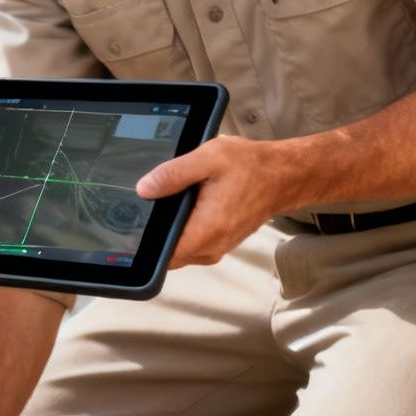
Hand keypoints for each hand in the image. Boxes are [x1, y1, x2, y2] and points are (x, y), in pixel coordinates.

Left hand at [135, 135, 295, 267]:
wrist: (282, 175)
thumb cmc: (252, 167)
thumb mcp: (208, 158)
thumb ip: (173, 174)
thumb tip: (144, 188)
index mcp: (207, 230)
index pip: (164, 256)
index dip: (145, 245)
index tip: (133, 229)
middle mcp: (212, 247)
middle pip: (168, 254)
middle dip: (156, 236)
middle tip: (152, 208)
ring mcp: (216, 248)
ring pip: (179, 251)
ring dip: (171, 233)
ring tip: (170, 204)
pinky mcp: (219, 243)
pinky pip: (192, 245)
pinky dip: (184, 231)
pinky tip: (185, 208)